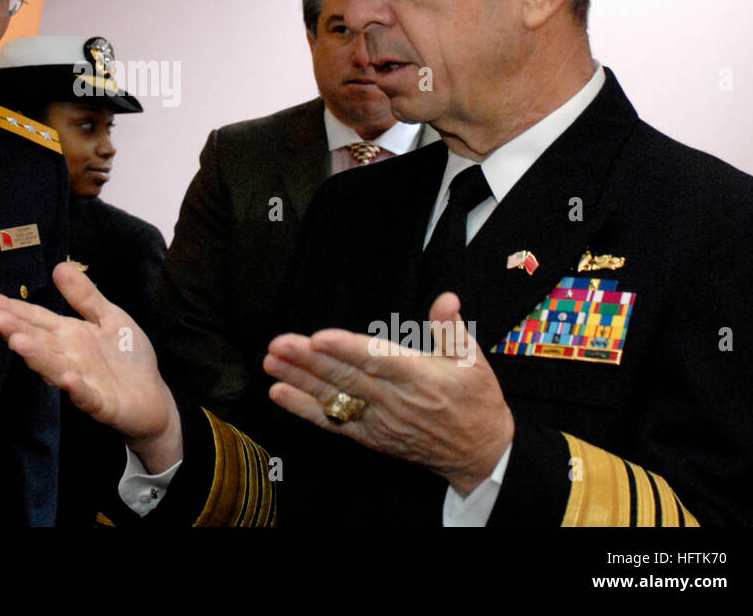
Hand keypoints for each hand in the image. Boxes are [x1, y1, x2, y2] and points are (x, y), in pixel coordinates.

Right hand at [0, 262, 182, 472]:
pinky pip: (87, 395)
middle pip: (38, 342)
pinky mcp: (100, 403)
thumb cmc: (127, 356)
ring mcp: (81, 381)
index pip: (35, 319)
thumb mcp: (108, 317)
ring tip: (18, 343)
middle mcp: (68, 357)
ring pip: (54, 368)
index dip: (11, 309)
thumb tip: (59, 265)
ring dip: (37, 357)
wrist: (153, 397)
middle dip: (16, 330)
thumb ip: (84, 296)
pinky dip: (77, 388)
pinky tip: (68, 377)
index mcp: (68, 334)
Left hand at [263, 292, 513, 495]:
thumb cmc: (476, 402)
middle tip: (278, 343)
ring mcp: (380, 420)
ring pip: (334, 398)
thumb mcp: (474, 361)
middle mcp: (396, 400)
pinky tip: (280, 393)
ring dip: (299, 380)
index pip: (378, 359)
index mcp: (421, 377)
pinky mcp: (370, 436)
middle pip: (346, 377)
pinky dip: (304, 409)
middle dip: (309, 360)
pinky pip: (333, 423)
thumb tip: (446, 299)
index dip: (347, 348)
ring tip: (271, 363)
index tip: (318, 337)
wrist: (480, 454)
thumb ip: (452, 329)